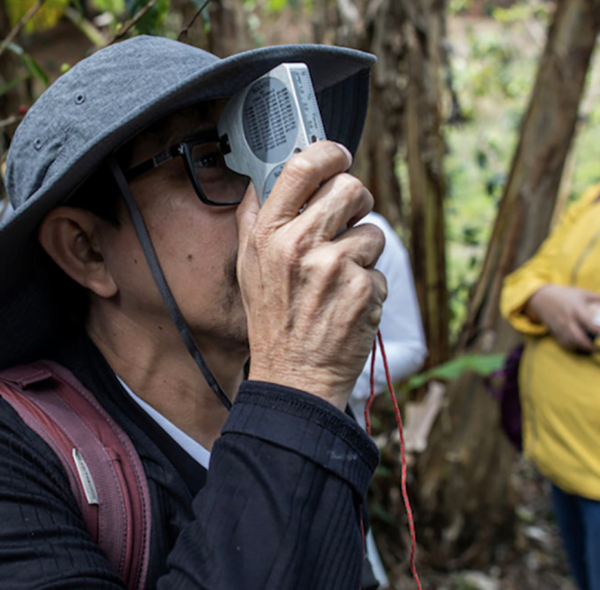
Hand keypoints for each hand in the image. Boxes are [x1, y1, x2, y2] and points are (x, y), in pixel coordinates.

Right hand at [236, 141, 386, 409]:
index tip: (338, 154)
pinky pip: (380, 269)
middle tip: (349, 217)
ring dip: (363, 250)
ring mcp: (335, 268)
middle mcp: (300, 246)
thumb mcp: (248, 268)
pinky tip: (348, 302)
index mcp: (269, 235)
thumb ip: (252, 220)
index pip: (302, 168)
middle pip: (350, 188)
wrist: (295, 375)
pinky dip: (369, 283)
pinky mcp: (365, 290)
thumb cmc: (272, 321)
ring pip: (372, 231)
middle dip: (356, 200)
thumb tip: (257, 181)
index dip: (327, 152)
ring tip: (340, 277)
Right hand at [525, 285, 599, 351]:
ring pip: (571, 342)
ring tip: (591, 348)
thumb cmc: (565, 294)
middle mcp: (567, 319)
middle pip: (579, 338)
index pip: (589, 324)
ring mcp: (559, 327)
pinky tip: (579, 346)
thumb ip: (598, 299)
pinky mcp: (554, 331)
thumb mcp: (582, 293)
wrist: (541, 298)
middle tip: (598, 348)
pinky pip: (563, 343)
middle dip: (590, 346)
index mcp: (576, 309)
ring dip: (582, 348)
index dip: (598, 331)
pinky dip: (573, 347)